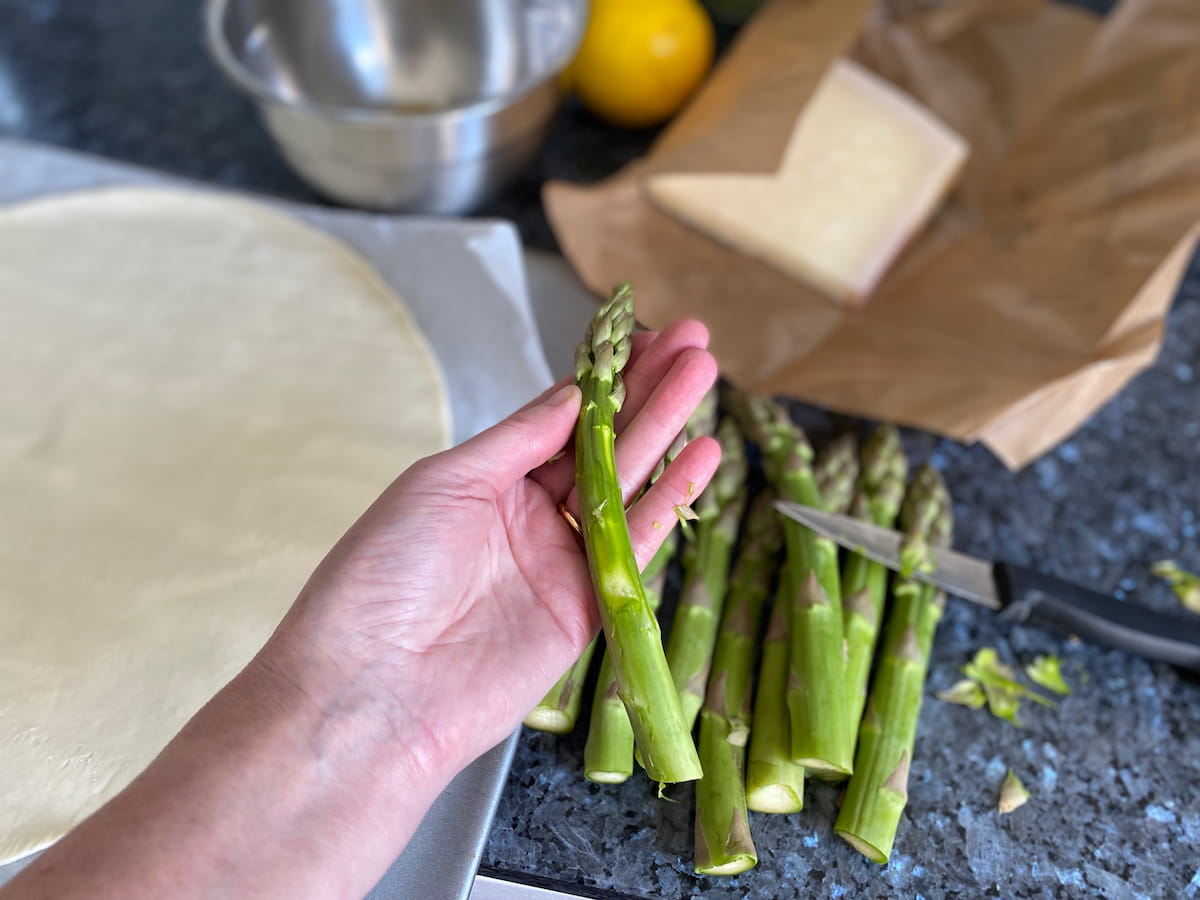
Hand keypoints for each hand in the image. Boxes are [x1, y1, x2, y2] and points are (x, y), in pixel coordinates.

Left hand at [274, 320, 719, 777]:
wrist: (374, 686)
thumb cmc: (385, 573)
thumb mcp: (446, 482)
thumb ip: (518, 439)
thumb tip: (575, 392)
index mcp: (486, 481)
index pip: (560, 417)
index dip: (605, 376)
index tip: (647, 335)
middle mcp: (528, 516)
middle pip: (602, 442)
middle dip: (648, 391)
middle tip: (695, 341)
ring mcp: (561, 562)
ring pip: (627, 483)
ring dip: (669, 430)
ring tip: (708, 374)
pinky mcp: (589, 609)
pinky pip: (639, 545)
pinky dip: (673, 501)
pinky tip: (704, 455)